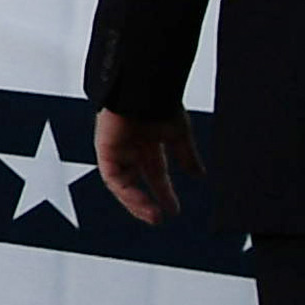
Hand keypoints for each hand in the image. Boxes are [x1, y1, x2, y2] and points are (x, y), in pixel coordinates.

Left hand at [95, 108, 198, 225]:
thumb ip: (187, 156)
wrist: (143, 86)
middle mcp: (131, 146)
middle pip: (138, 181)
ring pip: (123, 184)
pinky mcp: (105, 149)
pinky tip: (140, 202)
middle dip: (148, 201)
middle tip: (159, 218)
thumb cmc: (159, 101)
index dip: (165, 192)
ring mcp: (117, 148)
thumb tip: (199, 175)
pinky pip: (112, 178)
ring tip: (153, 216)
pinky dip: (126, 192)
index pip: (156, 173)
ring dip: (136, 202)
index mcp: (149, 141)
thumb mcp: (179, 133)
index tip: (175, 210)